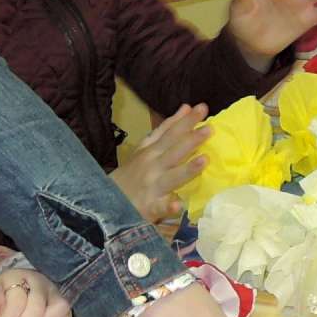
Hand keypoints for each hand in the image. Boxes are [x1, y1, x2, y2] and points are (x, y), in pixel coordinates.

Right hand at [110, 105, 210, 221]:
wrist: (107, 203)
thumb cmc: (132, 174)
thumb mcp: (145, 148)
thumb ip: (165, 129)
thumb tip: (185, 107)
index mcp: (151, 151)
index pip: (170, 133)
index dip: (185, 121)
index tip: (201, 108)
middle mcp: (152, 166)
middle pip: (173, 151)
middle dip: (190, 140)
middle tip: (210, 129)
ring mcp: (151, 188)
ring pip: (171, 178)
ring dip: (187, 169)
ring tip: (204, 160)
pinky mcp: (150, 208)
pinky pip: (160, 208)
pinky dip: (168, 207)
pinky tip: (178, 205)